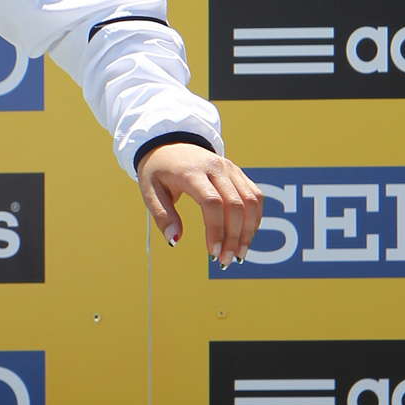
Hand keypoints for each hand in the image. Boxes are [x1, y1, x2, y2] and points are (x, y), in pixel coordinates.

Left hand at [138, 141, 261, 267]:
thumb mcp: (149, 191)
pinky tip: (245, 238)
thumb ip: (162, 215)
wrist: (169, 143)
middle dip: (233, 237)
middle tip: (226, 262)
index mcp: (191, 172)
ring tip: (239, 255)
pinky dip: (254, 219)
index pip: (211, 202)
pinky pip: (255, 196)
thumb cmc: (158, 171)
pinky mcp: (238, 172)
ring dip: (248, 231)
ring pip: (250, 201)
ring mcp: (230, 168)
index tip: (212, 253)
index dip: (216, 230)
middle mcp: (215, 167)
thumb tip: (174, 241)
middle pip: (234, 204)